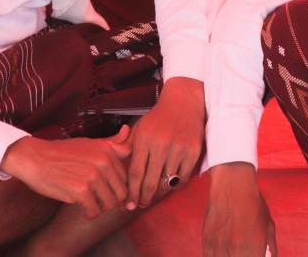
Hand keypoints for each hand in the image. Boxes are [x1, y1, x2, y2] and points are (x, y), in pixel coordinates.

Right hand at [0, 125, 131, 217]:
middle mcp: (103, 162)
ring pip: (109, 204)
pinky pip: (94, 211)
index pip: (126, 177)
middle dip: (111, 200)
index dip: (119, 188)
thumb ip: (111, 142)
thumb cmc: (61, 152)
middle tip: (98, 201)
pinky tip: (81, 208)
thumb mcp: (89, 143)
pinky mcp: (81, 190)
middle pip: (121, 193)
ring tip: (90, 203)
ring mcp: (93, 176)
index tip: (110, 193)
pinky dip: (89, 213)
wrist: (34, 158)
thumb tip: (127, 131)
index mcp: (107, 150)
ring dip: (100, 208)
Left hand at [126, 77, 203, 208]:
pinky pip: (183, 178)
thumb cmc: (159, 118)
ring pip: (167, 182)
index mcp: (144, 139)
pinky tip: (170, 185)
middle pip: (150, 182)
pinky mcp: (193, 151)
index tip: (129, 203)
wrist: (183, 102)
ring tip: (154, 196)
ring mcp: (178, 148)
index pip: (135, 173)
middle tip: (141, 204)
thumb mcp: (139, 128)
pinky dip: (176, 185)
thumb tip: (114, 167)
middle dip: (144, 198)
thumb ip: (126, 146)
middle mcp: (161, 144)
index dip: (132, 192)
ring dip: (160, 192)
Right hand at [203, 163, 276, 256]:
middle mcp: (236, 253)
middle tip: (243, 252)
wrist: (233, 185)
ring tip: (232, 252)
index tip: (253, 256)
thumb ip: (270, 250)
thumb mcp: (269, 228)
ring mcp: (219, 249)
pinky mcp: (207, 242)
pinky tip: (222, 253)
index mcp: (254, 252)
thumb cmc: (254, 205)